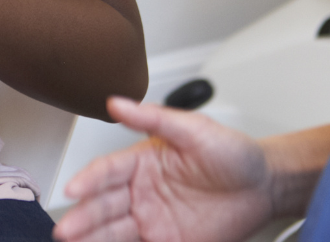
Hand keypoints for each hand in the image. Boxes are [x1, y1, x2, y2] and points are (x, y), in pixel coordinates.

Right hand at [53, 97, 272, 241]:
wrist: (265, 186)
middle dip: (83, 218)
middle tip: (65, 230)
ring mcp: (153, 220)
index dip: (89, 179)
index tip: (73, 189)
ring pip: (114, 232)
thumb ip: (153, 118)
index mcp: (143, 160)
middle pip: (104, 205)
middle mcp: (142, 191)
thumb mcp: (194, 129)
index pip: (108, 170)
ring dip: (92, 238)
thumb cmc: (232, 152)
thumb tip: (116, 102)